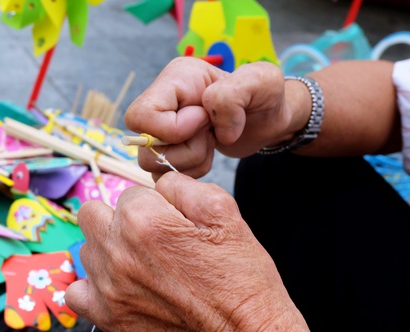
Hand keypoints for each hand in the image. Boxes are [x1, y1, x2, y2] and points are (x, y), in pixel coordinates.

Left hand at [65, 172, 297, 331]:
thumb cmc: (239, 274)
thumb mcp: (223, 210)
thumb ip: (181, 185)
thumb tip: (156, 185)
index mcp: (143, 220)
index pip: (130, 192)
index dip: (156, 205)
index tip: (175, 225)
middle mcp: (117, 252)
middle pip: (93, 214)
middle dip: (119, 220)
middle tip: (151, 239)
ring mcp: (108, 287)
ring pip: (87, 249)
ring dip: (109, 251)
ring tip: (145, 266)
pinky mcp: (107, 317)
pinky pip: (76, 292)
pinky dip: (93, 287)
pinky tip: (120, 286)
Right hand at [125, 59, 306, 179]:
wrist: (268, 119)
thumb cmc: (265, 96)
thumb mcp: (262, 82)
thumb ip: (232, 94)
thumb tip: (209, 124)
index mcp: (175, 79)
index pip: (141, 116)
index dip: (174, 128)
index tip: (206, 121)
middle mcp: (161, 102)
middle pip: (144, 145)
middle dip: (184, 149)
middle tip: (210, 134)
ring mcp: (161, 129)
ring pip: (153, 164)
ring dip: (190, 161)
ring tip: (212, 142)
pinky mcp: (168, 151)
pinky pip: (165, 176)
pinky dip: (192, 171)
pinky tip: (208, 153)